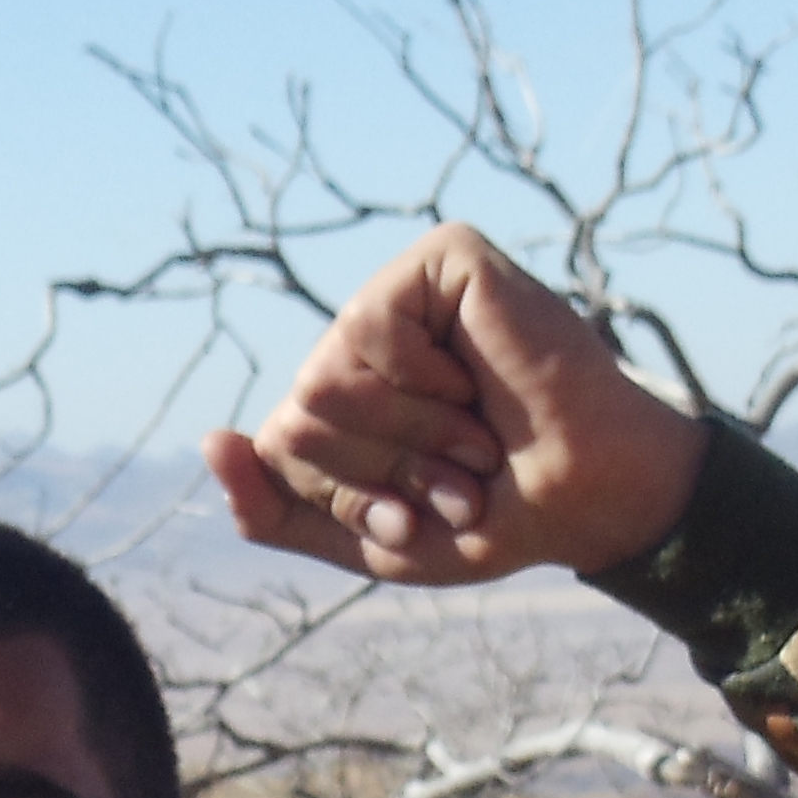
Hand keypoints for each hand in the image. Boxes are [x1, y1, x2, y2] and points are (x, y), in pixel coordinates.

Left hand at [204, 223, 707, 584]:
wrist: (587, 500)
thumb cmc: (492, 515)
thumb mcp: (366, 539)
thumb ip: (272, 509)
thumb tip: (211, 441)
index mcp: (342, 397)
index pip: (279, 448)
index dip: (350, 498)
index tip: (422, 510)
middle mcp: (362, 339)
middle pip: (297, 415)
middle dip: (381, 468)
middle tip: (458, 468)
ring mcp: (401, 294)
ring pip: (322, 381)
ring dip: (411, 434)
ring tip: (473, 433)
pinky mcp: (442, 259)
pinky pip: (369, 328)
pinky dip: (425, 381)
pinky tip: (475, 376)